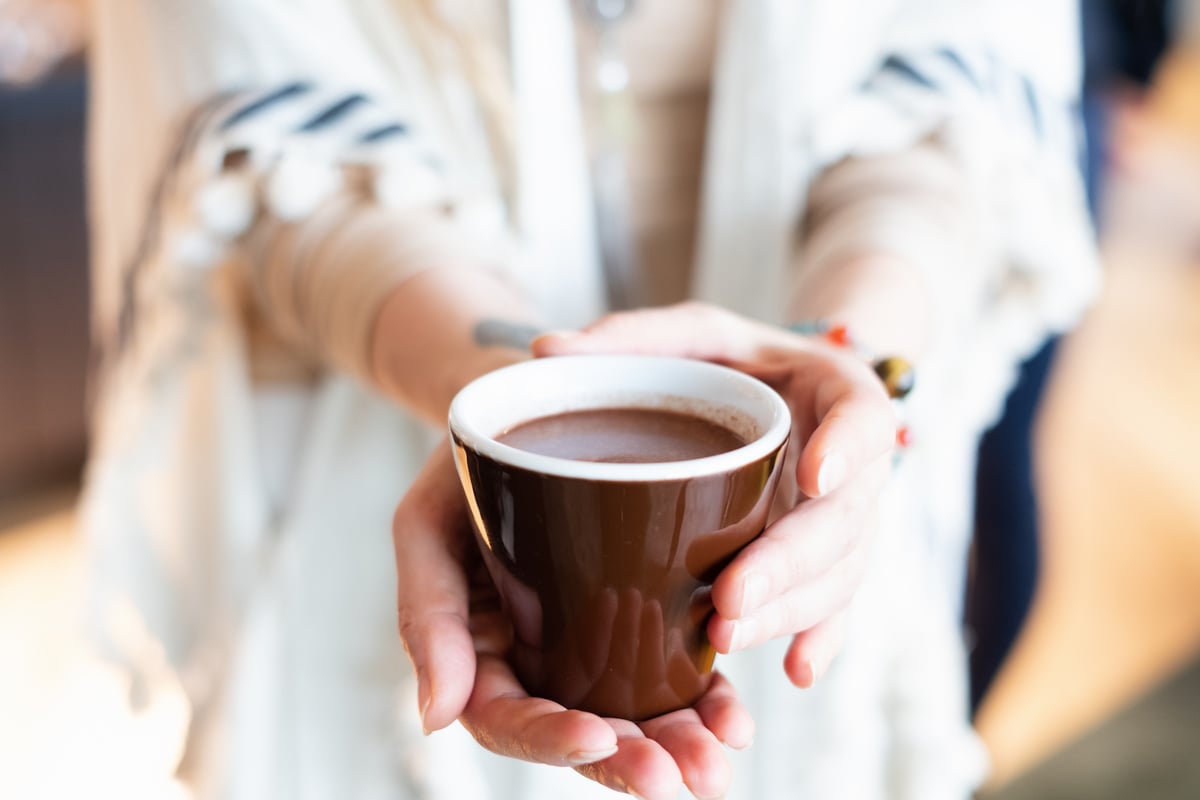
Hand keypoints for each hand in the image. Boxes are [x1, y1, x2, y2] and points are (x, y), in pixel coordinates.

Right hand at [393, 444, 754, 799]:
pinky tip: (735, 717)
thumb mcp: (427, 525)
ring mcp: (590, 645)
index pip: (507, 719)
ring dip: (677, 744)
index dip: (550, 737)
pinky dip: (703, 699)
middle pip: (582, 732)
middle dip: (632, 761)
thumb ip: (427, 616)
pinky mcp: (637, 617)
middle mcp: (539, 663)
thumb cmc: (463, 469)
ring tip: (719, 758)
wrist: (520, 413)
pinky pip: (670, 671)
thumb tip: (437, 718)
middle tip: (684, 777)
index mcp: (480, 656)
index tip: (598, 736)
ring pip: (633, 714)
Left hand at [532, 301, 896, 686]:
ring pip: (838, 574)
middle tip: (729, 592)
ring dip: (788, 611)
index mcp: (836, 393)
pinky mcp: (832, 561)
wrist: (790, 391)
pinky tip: (795, 671)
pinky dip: (820, 639)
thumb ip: (632, 338)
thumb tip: (543, 350)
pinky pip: (837, 607)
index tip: (813, 475)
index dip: (847, 448)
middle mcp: (853, 464)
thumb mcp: (695, 335)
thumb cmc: (738, 360)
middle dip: (788, 563)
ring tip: (725, 634)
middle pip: (843, 521)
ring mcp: (847, 519)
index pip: (863, 419)